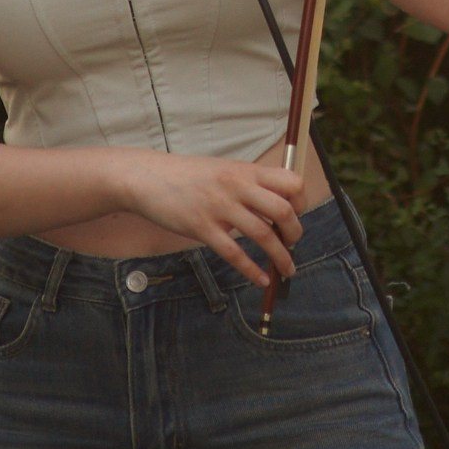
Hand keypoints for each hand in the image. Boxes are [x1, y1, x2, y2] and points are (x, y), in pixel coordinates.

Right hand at [117, 153, 306, 286]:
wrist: (148, 177)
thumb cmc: (187, 175)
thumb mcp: (223, 169)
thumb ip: (248, 183)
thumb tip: (274, 204)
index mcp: (245, 170)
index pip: (290, 182)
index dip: (300, 202)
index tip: (296, 215)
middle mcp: (237, 187)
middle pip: (283, 210)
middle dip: (295, 232)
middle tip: (292, 243)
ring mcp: (219, 208)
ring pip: (262, 234)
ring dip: (280, 256)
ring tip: (287, 269)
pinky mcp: (202, 228)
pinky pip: (234, 253)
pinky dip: (251, 270)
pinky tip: (260, 280)